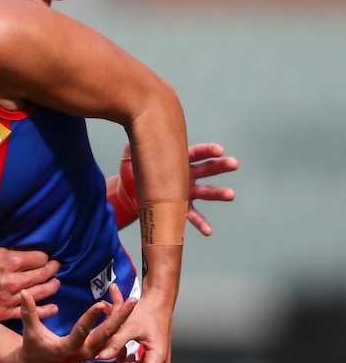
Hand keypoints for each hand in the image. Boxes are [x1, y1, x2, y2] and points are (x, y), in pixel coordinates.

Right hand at [0, 247, 59, 320]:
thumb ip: (14, 253)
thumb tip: (32, 254)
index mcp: (11, 261)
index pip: (40, 259)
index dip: (45, 258)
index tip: (47, 258)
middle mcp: (14, 280)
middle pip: (43, 275)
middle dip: (52, 270)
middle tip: (57, 268)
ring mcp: (11, 298)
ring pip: (40, 293)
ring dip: (52, 287)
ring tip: (57, 283)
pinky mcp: (5, 312)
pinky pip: (30, 312)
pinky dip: (45, 310)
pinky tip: (54, 307)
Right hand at [10, 283, 135, 362]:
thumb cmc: (33, 348)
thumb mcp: (30, 331)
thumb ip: (28, 312)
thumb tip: (25, 292)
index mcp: (68, 348)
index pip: (83, 331)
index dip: (92, 317)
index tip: (101, 303)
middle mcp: (84, 351)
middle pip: (107, 334)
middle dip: (120, 317)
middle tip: (132, 301)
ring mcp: (90, 351)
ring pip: (110, 335)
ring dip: (120, 318)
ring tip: (130, 301)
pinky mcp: (92, 348)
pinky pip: (108, 335)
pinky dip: (114, 322)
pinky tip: (118, 308)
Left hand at [99, 291, 171, 362]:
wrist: (157, 301)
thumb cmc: (148, 311)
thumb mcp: (128, 325)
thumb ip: (115, 342)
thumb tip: (103, 355)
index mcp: (157, 357)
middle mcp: (161, 361)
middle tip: (120, 357)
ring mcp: (158, 360)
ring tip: (122, 352)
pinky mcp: (154, 357)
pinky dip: (131, 362)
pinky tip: (125, 352)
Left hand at [117, 142, 237, 235]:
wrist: (127, 193)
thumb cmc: (132, 170)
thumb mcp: (132, 154)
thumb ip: (135, 142)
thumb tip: (135, 130)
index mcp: (178, 159)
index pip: (196, 153)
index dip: (208, 151)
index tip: (220, 150)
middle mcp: (186, 175)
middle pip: (207, 169)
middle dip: (221, 166)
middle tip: (234, 164)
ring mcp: (185, 192)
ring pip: (205, 192)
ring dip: (219, 193)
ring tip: (231, 194)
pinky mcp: (180, 208)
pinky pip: (193, 216)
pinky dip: (201, 224)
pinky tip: (208, 231)